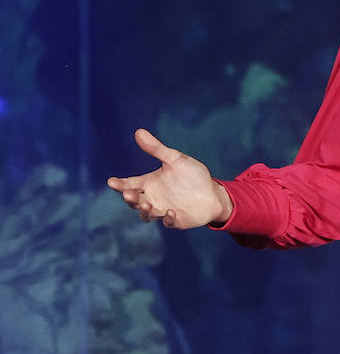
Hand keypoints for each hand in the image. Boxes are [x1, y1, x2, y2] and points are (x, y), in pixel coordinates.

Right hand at [106, 128, 232, 228]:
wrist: (213, 193)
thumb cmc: (192, 176)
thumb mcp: (175, 159)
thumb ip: (157, 149)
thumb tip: (139, 132)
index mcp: (149, 183)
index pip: (129, 184)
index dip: (119, 184)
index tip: (112, 181)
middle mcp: (152, 198)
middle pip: (134, 201)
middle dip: (129, 198)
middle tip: (127, 193)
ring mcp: (163, 210)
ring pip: (147, 214)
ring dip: (145, 210)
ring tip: (146, 204)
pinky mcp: (176, 220)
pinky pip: (169, 222)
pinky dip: (168, 218)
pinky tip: (171, 212)